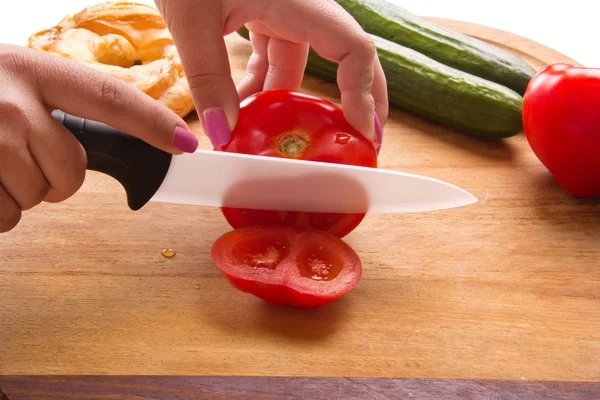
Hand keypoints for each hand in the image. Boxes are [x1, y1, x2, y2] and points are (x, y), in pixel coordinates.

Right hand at [0, 44, 197, 232]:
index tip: (186, 143)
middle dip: (57, 179)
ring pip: (36, 199)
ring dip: (20, 194)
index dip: (152, 122)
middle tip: (21, 156)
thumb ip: (53, 106)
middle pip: (71, 173)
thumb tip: (107, 152)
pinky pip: (4, 216)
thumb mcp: (9, 80)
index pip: (107, 97)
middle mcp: (9, 101)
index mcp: (30, 70)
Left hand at [154, 0, 386, 149]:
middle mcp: (298, 6)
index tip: (363, 133)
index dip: (364, 92)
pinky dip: (262, 87)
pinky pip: (273, 58)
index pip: (351, 47)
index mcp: (297, 0)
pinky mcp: (262, 14)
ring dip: (287, 102)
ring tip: (274, 139)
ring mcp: (281, 10)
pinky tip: (241, 110)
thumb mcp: (192, 18)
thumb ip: (207, 76)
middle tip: (357, 140)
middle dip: (353, 99)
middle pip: (343, 57)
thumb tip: (223, 131)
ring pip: (298, 65)